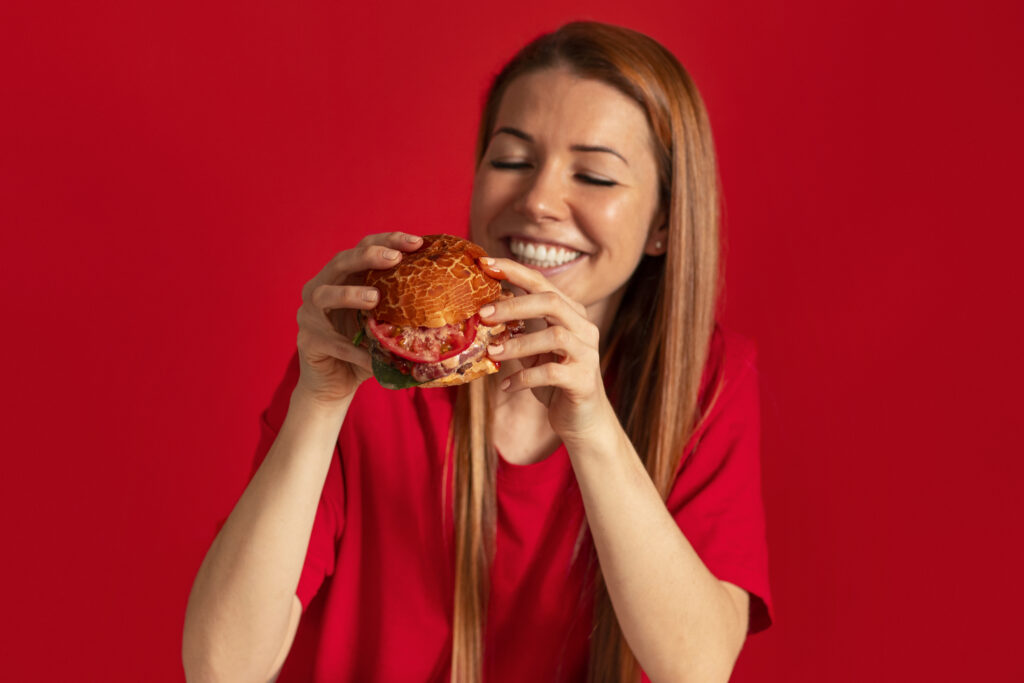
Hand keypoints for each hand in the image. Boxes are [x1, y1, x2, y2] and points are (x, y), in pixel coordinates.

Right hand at [294, 232, 422, 406]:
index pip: (363, 247)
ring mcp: (309, 314)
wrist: (335, 383)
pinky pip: (331, 342)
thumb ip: (405, 308)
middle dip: (368, 256)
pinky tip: (370, 356)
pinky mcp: (307, 340)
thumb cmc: (366, 347)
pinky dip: (352, 349)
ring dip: (350, 293)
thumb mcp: (385, 324)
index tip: (417, 242)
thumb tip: (453, 300)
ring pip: (324, 295)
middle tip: (394, 259)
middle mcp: (321, 288)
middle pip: (340, 261)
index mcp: (343, 277)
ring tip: (375, 298)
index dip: (388, 240)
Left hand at [477, 257, 613, 441]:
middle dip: (514, 305)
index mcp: (570, 314)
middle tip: (483, 315)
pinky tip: (507, 386)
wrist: (583, 419)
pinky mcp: (583, 380)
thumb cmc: (554, 381)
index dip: (514, 271)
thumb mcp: (534, 351)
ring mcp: (586, 354)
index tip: (485, 263)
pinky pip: (552, 373)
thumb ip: (519, 331)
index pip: (542, 283)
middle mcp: (583, 328)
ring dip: (518, 344)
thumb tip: (483, 314)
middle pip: (551, 302)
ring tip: (492, 352)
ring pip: (553, 337)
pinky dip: (525, 378)